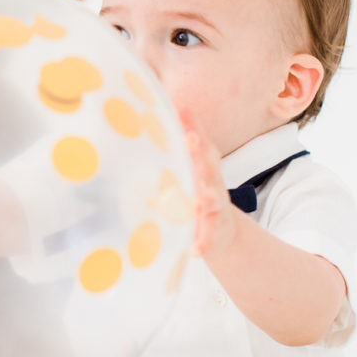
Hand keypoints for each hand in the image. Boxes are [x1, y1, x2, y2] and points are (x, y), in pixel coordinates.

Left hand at [177, 107, 236, 263]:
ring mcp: (216, 206)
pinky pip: (208, 237)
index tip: (180, 106)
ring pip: (213, 199)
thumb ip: (166, 154)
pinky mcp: (215, 230)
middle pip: (208, 163)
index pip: (197, 139)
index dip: (191, 123)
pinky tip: (195, 250)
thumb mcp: (181, 172)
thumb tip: (135, 124)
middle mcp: (212, 181)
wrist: (222, 232)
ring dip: (206, 198)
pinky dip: (202, 243)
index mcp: (202, 164)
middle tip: (191, 140)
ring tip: (200, 200)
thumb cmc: (193, 194)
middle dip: (200, 152)